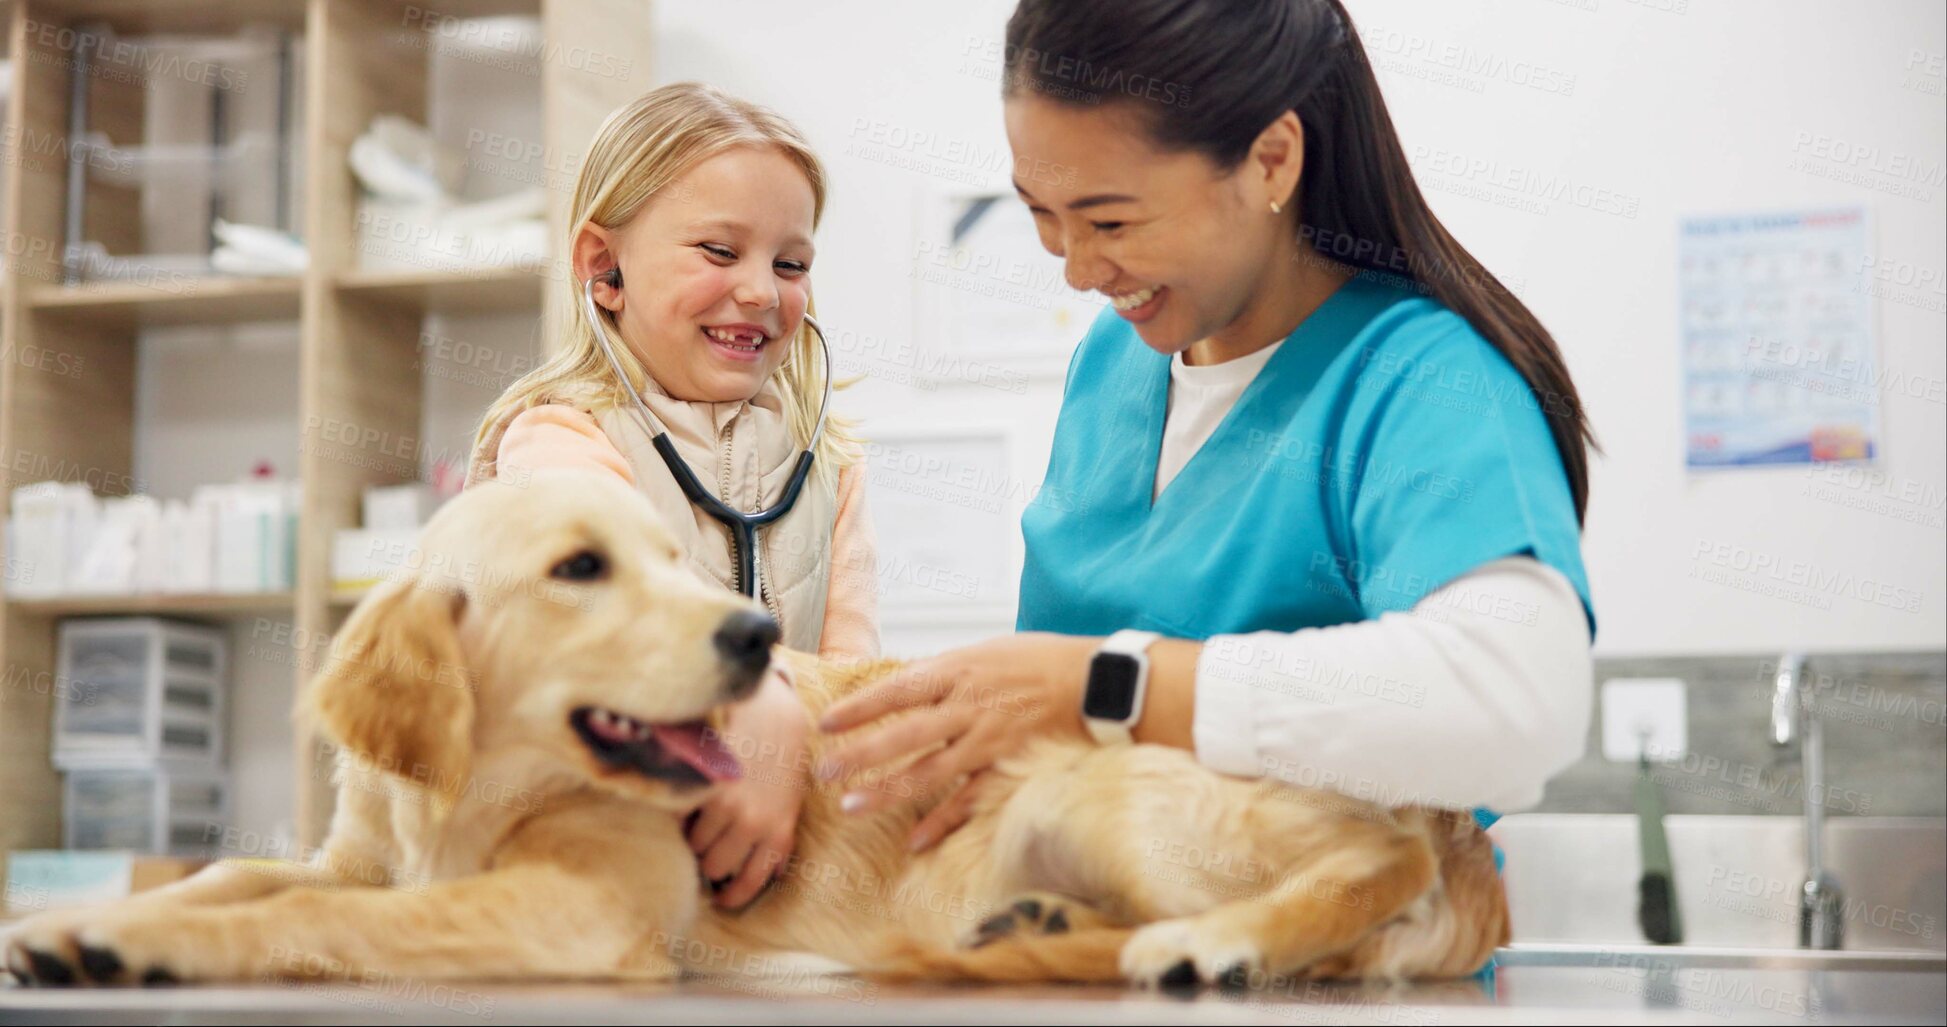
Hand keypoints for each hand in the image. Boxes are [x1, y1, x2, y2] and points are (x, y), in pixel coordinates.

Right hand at [686, 667, 810, 908]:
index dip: (732, 897)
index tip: (720, 900)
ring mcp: (728, 805)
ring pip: (694, 845)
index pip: (750, 883)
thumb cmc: (782, 761)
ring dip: (692, 835)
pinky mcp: (706, 785)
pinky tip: (690, 799)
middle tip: (707, 843)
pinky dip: (681, 814)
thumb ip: (779, 840)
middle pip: (714, 867)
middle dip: (707, 860)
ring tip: (700, 816)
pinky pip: (681, 818)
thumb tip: (773, 876)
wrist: (772, 714)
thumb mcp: (791, 804)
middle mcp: (754, 824)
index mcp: (779, 833)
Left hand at [815, 633, 1097, 852]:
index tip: (826, 723)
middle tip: (824, 772)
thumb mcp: (982, 652)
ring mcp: (989, 739)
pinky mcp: (1008, 765)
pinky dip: (943, 821)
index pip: (897, 690)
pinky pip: (971, 798)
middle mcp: (969, 705)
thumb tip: (901, 687)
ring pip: (930, 770)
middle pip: (905, 734)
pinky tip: (915, 841)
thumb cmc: (1034, 661)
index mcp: (958, 671)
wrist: (1093, 680)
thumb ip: (941, 673)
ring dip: (888, 790)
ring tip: (852, 806)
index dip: (860, 708)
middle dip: (861, 753)